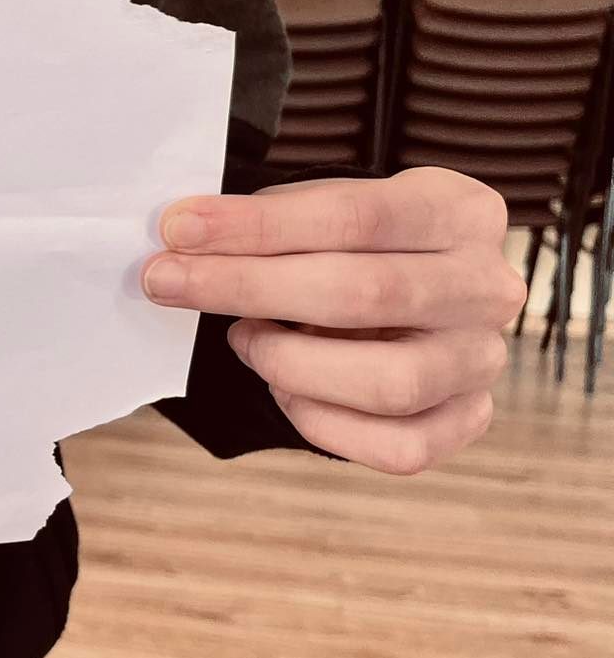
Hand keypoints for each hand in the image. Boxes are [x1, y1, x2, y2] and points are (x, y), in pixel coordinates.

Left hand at [142, 167, 523, 474]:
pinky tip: (285, 389)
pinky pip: (397, 446)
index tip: (179, 230)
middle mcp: (488, 287)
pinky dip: (322, 423)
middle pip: (365, 293)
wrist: (407, 293)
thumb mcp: (325, 210)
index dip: (258, 225)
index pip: (355, 214)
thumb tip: (185, 237)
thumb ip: (272, 219)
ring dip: (290, 363)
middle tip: (168, 282)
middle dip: (247, 287)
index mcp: (459, 211)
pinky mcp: (466, 419)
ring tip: (244, 339)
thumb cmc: (351, 247)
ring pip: (388, 383)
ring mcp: (482, 360)